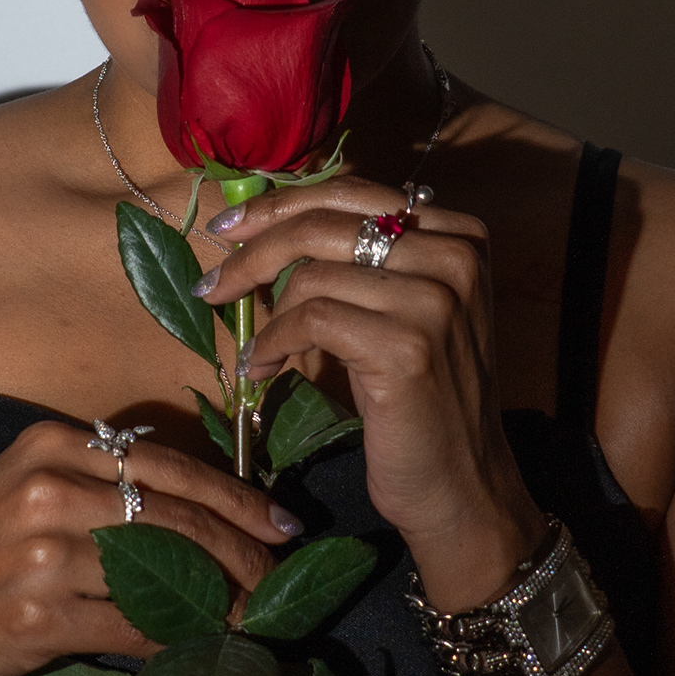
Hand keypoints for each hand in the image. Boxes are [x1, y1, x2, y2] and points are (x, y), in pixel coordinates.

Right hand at [0, 420, 302, 675]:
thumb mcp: (24, 488)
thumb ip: (102, 485)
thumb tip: (204, 508)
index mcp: (50, 447)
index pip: (168, 467)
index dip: (236, 498)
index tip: (280, 522)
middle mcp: (47, 491)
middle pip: (176, 520)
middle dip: (241, 555)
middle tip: (277, 581)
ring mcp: (41, 556)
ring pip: (163, 577)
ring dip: (219, 604)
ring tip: (250, 618)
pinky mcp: (38, 618)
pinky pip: (134, 630)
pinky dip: (175, 642)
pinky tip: (196, 648)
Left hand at [203, 179, 544, 607]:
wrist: (462, 483)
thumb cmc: (422, 398)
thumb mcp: (402, 311)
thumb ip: (361, 258)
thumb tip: (265, 217)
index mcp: (460, 236)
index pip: (352, 192)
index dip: (281, 203)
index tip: (229, 225)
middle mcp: (456, 256)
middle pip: (325, 223)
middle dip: (253, 247)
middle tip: (212, 282)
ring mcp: (435, 300)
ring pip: (312, 275)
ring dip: (266, 315)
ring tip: (256, 349)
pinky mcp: (406, 347)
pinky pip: (311, 321)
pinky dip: (274, 344)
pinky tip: (265, 368)